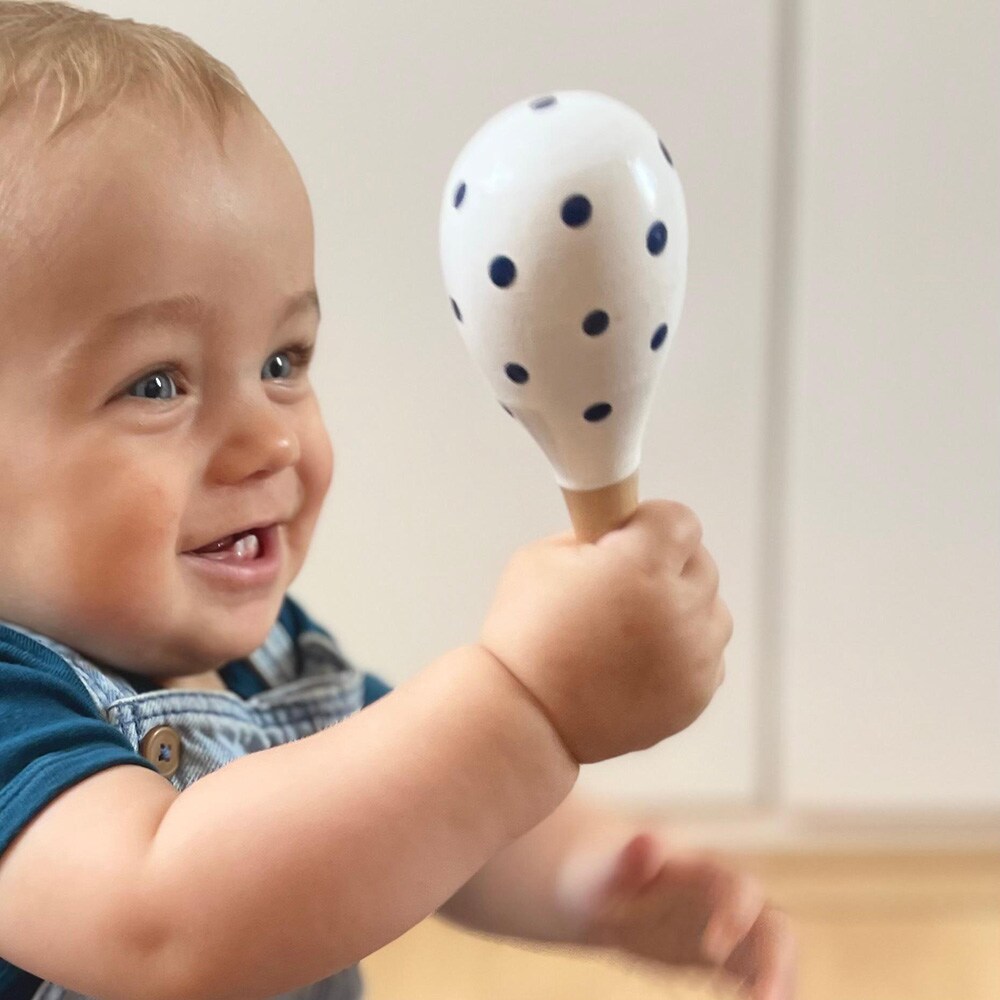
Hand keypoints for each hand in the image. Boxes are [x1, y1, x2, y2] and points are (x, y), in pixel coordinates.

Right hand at [480, 500, 732, 763]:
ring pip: (713, 611)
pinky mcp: (696, 694)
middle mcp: (678, 609)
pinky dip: (684, 654)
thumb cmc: (525, 634)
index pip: (681, 520)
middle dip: (665, 566)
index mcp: (641, 565)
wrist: (524, 715)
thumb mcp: (543, 556)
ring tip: (633, 628)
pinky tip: (641, 660)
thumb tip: (624, 529)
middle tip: (621, 587)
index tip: (628, 539)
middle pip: (701, 563)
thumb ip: (595, 533)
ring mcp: (693, 656)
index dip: (650, 524)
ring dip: (683, 610)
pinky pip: (710, 657)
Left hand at [559, 831, 796, 998]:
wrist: (603, 892)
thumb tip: (647, 838)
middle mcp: (728, 898)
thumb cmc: (605, 874)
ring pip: (775, 953)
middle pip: (772, 922)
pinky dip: (769, 991)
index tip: (712, 951)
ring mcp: (733, 929)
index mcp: (702, 870)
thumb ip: (630, 857)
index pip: (736, 885)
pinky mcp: (730, 958)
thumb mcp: (608, 866)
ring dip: (781, 982)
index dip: (735, 913)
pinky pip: (759, 976)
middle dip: (775, 959)